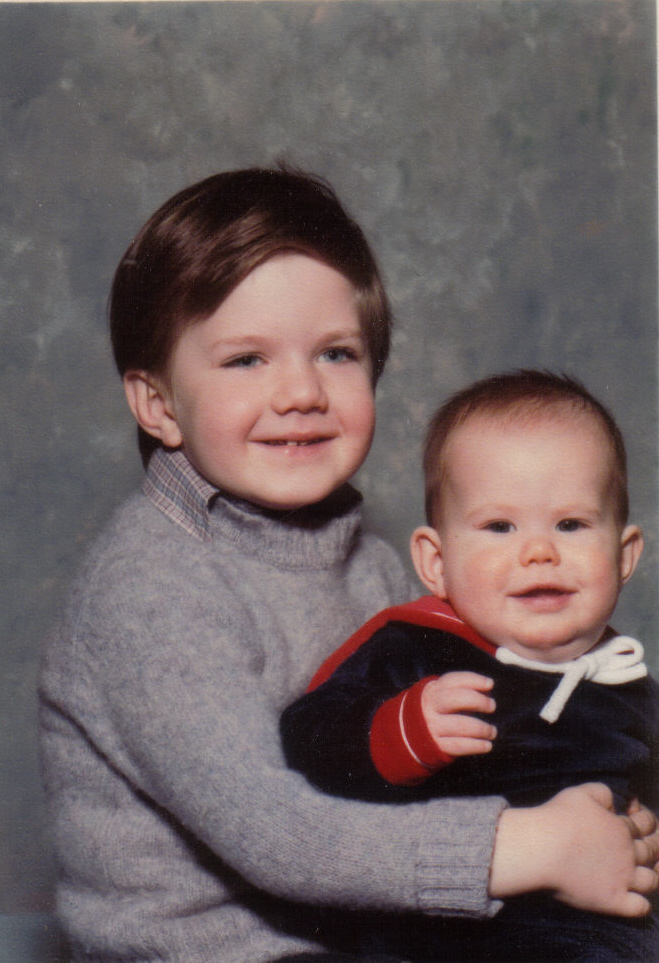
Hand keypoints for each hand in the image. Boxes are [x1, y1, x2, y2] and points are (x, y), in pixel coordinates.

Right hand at [421, 672, 496, 756]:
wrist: (414, 732)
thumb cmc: (440, 709)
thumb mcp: (443, 694)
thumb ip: (463, 689)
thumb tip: (488, 687)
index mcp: (433, 691)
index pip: (453, 680)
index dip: (474, 680)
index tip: (490, 684)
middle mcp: (431, 707)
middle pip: (454, 699)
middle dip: (478, 701)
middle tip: (492, 706)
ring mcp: (432, 727)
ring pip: (460, 725)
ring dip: (482, 728)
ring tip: (492, 731)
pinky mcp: (437, 746)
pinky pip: (459, 746)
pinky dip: (476, 746)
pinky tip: (487, 745)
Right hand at [490, 783, 658, 916]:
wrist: (543, 849)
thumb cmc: (558, 818)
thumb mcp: (582, 793)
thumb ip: (603, 792)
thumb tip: (614, 802)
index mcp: (621, 828)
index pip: (645, 823)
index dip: (646, 819)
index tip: (640, 816)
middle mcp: (628, 854)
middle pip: (652, 850)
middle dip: (655, 845)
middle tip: (653, 843)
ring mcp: (623, 879)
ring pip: (651, 880)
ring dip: (652, 874)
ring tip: (648, 871)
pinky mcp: (613, 901)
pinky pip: (639, 907)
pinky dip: (642, 904)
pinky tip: (637, 899)